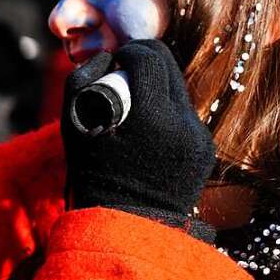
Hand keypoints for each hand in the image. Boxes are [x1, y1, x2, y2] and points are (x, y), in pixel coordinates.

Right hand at [60, 40, 215, 227]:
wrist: (127, 229)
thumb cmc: (93, 178)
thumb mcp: (73, 127)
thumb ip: (82, 79)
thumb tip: (108, 56)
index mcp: (154, 118)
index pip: (150, 57)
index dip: (130, 50)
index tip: (116, 60)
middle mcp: (185, 124)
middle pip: (170, 66)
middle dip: (145, 62)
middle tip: (123, 74)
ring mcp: (201, 138)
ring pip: (179, 89)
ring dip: (156, 87)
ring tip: (133, 109)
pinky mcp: (206, 149)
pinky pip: (185, 115)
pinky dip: (166, 113)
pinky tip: (149, 131)